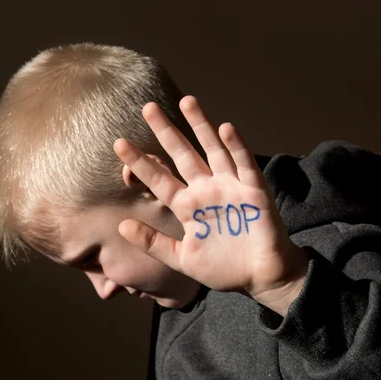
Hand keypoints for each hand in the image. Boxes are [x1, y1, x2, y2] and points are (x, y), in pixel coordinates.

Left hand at [113, 96, 307, 313]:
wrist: (261, 278)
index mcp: (187, 206)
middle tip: (148, 107)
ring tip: (187, 101)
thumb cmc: (223, 268)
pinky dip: (236, 147)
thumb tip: (121, 225)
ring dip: (202, 126)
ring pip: (213, 150)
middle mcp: (206, 190)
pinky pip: (244, 165)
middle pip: (183, 155)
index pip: (159, 179)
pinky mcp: (254, 191)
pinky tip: (225, 128)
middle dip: (166, 132)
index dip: (140, 162)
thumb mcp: (181, 259)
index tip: (119, 144)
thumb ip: (153, 243)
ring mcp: (230, 187)